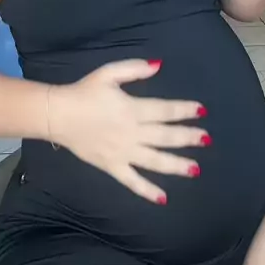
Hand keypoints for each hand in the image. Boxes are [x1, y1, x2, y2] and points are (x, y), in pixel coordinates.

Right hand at [50, 59, 209, 203]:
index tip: (202, 111)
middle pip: (165, 136)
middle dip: (188, 138)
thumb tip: (159, 65)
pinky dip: (147, 190)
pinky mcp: (112, 166)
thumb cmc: (84, 91)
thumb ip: (134, 69)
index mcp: (132, 108)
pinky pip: (132, 181)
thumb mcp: (108, 72)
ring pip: (155, 161)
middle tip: (207, 139)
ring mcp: (122, 152)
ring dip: (176, 165)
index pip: (165, 110)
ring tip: (195, 169)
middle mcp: (131, 132)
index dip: (184, 110)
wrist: (58, 115)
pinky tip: (163, 198)